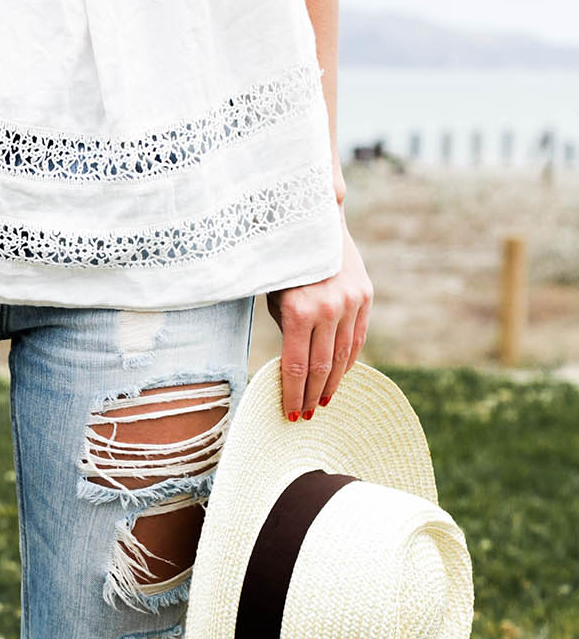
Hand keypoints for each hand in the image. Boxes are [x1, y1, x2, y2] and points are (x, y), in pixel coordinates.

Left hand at [265, 214, 372, 418]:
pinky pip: (356, 338)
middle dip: (310, 396)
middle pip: (320, 367)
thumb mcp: (274, 296)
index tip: (290, 414)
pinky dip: (348, 362)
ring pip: (342, 357)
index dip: (292, 394)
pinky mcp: (364, 296)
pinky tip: (338, 377)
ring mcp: (350, 302)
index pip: (295, 366)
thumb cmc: (283, 264)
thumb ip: (285, 329)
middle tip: (304, 416)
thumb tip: (290, 368)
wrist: (314, 222)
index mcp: (299, 311)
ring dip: (330, 384)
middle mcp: (328, 309)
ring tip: (321, 403)